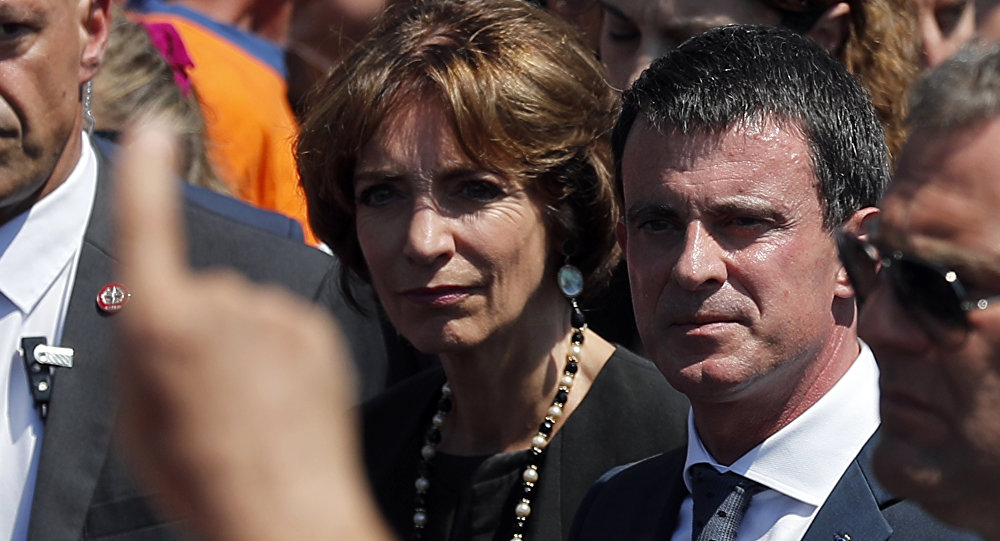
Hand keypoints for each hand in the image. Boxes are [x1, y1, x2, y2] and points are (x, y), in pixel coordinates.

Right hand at [113, 121, 391, 540]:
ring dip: (245, 345)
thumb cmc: (203, 478)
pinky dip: (281, 352)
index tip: (153, 132)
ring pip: (248, 311)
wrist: (290, 515)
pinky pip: (286, 324)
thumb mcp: (138, 421)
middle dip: (201, 330)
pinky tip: (282, 401)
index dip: (146, 175)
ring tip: (251, 409)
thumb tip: (165, 314)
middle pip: (202, 292)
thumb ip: (145, 351)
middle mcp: (221, 305)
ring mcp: (276, 314)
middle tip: (209, 398)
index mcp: (162, 326)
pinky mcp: (317, 328)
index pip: (147, 226)